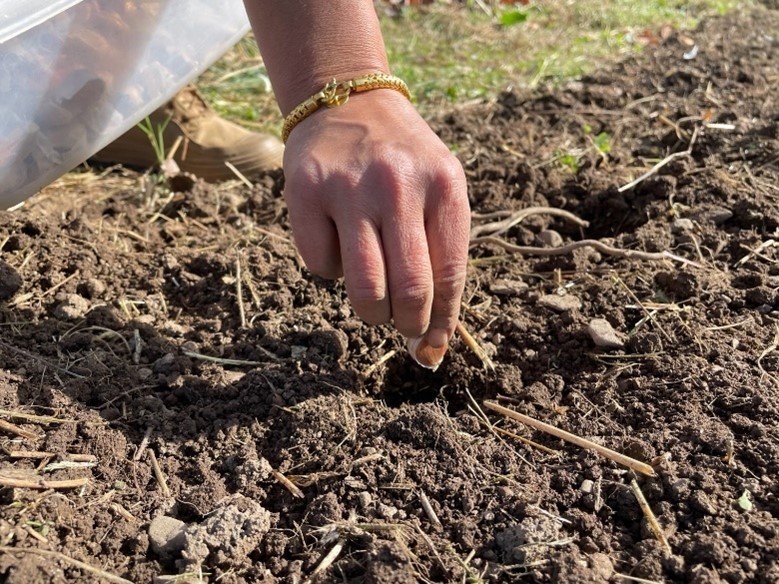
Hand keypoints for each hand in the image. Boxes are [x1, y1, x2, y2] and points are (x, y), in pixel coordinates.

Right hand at [283, 89, 469, 348]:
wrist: (348, 100)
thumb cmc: (402, 162)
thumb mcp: (438, 189)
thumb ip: (440, 255)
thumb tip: (430, 342)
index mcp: (444, 185)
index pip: (449, 275)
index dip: (441, 321)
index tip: (431, 344)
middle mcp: (397, 184)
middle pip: (409, 290)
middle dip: (408, 325)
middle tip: (402, 325)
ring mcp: (348, 187)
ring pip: (364, 288)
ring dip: (371, 312)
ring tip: (374, 300)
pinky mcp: (304, 192)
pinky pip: (320, 265)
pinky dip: (330, 270)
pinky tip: (337, 241)